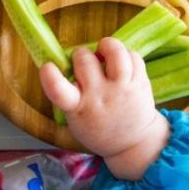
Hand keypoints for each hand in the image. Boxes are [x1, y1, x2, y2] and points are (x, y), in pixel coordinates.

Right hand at [39, 37, 169, 180]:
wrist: (133, 144)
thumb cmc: (97, 127)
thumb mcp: (75, 118)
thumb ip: (68, 93)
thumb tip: (65, 61)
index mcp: (78, 108)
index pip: (59, 91)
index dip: (50, 75)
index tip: (47, 66)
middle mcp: (101, 96)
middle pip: (85, 60)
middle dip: (81, 54)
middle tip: (84, 62)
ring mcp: (123, 89)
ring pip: (115, 52)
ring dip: (106, 46)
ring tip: (104, 52)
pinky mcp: (141, 83)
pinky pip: (133, 56)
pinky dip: (125, 54)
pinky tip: (121, 62)